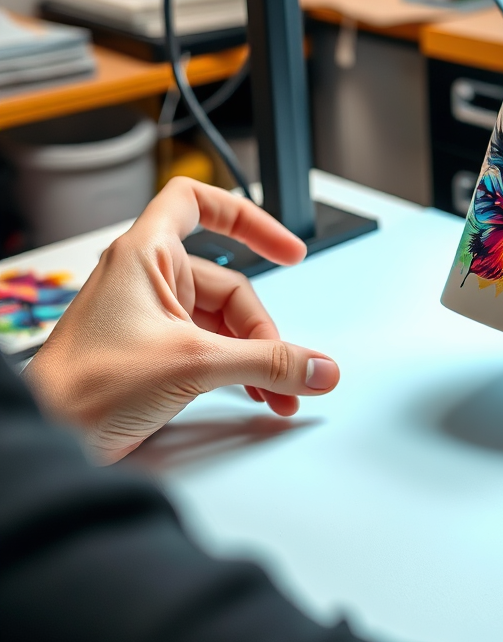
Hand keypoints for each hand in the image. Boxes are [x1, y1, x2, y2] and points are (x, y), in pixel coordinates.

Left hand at [23, 177, 339, 463]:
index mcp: (146, 255)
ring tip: (277, 391)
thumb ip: (267, 363)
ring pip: (223, 323)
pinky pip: (209, 347)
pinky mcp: (152, 351)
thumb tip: (318, 365)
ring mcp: (150, 316)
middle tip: (284, 368)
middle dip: (263, 331)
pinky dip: (236, 368)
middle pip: (230, 285)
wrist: (45, 438)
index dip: (247, 218)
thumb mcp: (194, 365)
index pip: (198, 203)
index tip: (286, 248)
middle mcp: (147, 279)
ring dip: (255, 357)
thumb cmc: (85, 388)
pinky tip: (255, 393)